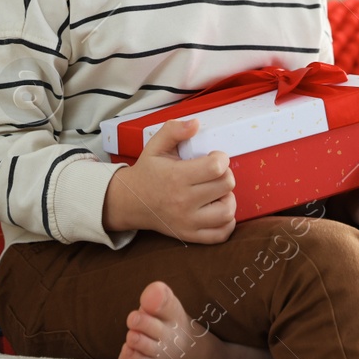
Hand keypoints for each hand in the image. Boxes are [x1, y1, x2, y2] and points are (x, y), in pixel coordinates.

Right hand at [102, 119, 236, 243]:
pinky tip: (218, 208)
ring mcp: (188, 221)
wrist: (130, 203)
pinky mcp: (190, 235)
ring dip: (228, 198)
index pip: (216, 167)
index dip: (221, 158)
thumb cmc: (147, 172)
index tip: (214, 157)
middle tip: (215, 173)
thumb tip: (195, 123)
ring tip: (217, 191)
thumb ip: (174, 130)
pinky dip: (226, 222)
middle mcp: (183, 202)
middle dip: (226, 174)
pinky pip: (220, 234)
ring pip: (227, 212)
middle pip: (226, 186)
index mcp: (176, 177)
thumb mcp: (155, 146)